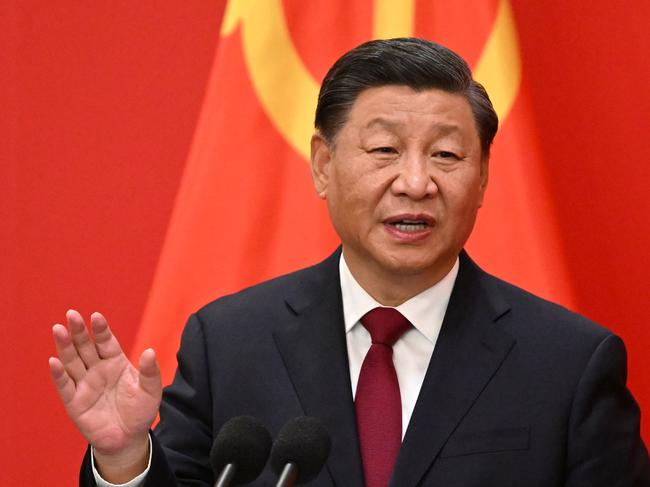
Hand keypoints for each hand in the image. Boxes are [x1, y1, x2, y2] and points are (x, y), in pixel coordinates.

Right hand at [49, 310, 161, 478]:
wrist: (128, 438)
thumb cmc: (140, 411)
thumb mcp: (151, 390)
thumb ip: (150, 372)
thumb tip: (150, 352)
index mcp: (115, 362)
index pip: (106, 342)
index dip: (101, 329)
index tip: (96, 316)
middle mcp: (97, 369)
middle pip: (85, 347)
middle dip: (78, 331)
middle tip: (71, 314)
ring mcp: (85, 384)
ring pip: (72, 361)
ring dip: (64, 346)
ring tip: (58, 329)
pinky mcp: (74, 402)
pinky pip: (65, 386)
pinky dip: (59, 374)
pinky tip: (54, 361)